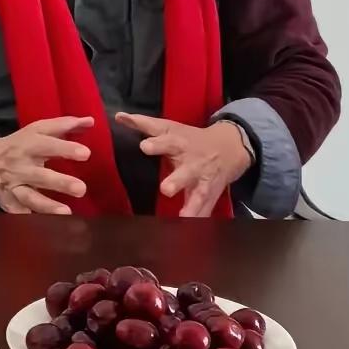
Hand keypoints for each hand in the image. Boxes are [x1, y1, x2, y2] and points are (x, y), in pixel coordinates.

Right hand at [0, 116, 92, 214]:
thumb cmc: (18, 144)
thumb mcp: (37, 130)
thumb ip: (64, 125)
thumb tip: (90, 120)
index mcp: (30, 145)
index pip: (48, 145)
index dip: (66, 149)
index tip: (86, 154)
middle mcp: (21, 166)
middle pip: (40, 175)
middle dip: (60, 182)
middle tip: (81, 189)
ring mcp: (14, 186)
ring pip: (30, 197)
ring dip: (47, 206)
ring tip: (66, 212)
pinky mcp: (9, 202)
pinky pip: (19, 213)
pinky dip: (30, 220)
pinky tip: (47, 227)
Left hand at [115, 114, 251, 216]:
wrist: (229, 148)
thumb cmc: (190, 139)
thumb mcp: (170, 128)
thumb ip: (144, 125)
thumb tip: (118, 116)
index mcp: (180, 144)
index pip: (167, 141)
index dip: (157, 144)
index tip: (144, 146)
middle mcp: (193, 163)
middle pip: (186, 172)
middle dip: (177, 181)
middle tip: (165, 189)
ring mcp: (203, 181)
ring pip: (198, 195)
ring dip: (191, 207)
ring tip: (182, 217)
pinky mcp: (210, 196)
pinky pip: (204, 210)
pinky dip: (198, 220)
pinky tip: (190, 232)